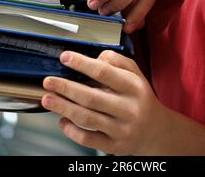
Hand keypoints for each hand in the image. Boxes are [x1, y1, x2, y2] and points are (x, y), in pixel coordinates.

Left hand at [42, 50, 165, 155]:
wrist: (157, 132)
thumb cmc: (140, 98)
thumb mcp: (136, 74)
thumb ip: (117, 61)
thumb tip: (95, 58)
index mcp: (133, 87)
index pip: (104, 72)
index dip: (82, 64)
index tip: (65, 57)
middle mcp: (128, 108)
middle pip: (91, 97)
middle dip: (66, 88)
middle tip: (48, 81)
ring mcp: (121, 129)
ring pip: (87, 118)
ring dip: (63, 107)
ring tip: (47, 99)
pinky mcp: (114, 146)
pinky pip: (88, 139)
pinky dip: (72, 130)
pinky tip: (62, 120)